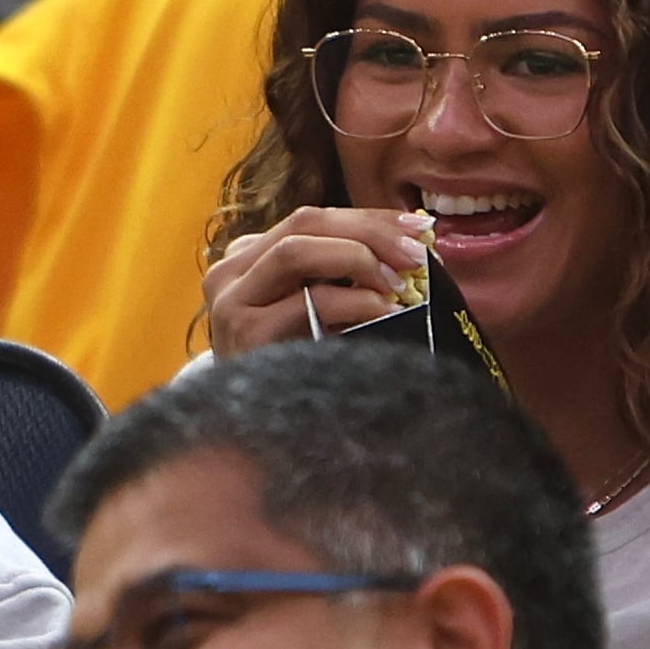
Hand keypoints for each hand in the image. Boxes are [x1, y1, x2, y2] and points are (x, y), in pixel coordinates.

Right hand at [202, 206, 435, 357]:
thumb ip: (340, 275)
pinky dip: (355, 302)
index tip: (419, 228)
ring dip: (358, 258)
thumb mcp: (313, 310)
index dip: (368, 217)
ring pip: (296, 250)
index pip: (312, 219)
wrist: (253, 431)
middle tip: (417, 253)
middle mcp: (230, 272)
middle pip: (305, 223)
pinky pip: (308, 301)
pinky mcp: (245, 334)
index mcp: (247, 257)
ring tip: (398, 282)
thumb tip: (407, 248)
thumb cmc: (294, 367)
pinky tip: (385, 312)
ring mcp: (232, 302)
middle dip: (369, 232)